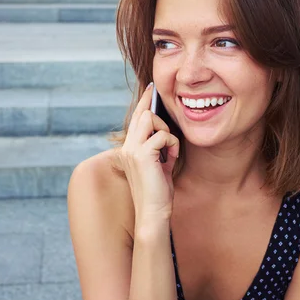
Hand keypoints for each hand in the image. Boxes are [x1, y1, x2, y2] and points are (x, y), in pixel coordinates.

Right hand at [117, 83, 180, 225]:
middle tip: (169, 136)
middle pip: (143, 114)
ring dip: (166, 132)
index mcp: (128, 149)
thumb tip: (166, 132)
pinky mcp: (141, 154)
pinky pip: (163, 136)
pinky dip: (173, 146)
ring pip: (150, 120)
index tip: (152, 87)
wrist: (154, 212)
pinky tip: (171, 160)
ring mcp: (132, 150)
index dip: (145, 101)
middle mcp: (127, 147)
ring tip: (169, 152)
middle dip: (160, 120)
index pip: (136, 118)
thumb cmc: (158, 192)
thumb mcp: (159, 164)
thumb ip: (158, 147)